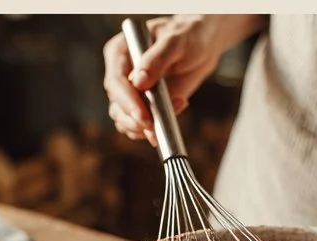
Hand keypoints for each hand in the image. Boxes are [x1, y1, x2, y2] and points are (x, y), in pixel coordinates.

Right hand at [103, 16, 227, 145]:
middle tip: (155, 128)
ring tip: (175, 108)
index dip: (127, 102)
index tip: (143, 117)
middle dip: (135, 121)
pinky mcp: (142, 106)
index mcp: (120, 52)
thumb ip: (157, 59)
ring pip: (124, 120)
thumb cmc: (188, 36)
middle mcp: (121, 74)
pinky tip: (176, 109)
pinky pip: (140, 127)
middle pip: (117, 105)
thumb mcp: (176, 41)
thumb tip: (139, 82)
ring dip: (145, 128)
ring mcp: (130, 92)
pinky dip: (155, 128)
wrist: (201, 47)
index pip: (115, 82)